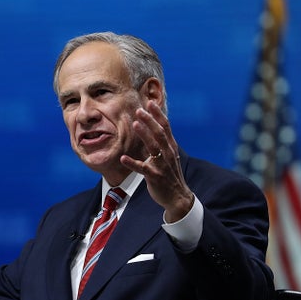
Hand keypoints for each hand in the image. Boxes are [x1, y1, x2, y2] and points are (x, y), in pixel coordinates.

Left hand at [120, 101, 194, 221]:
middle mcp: (168, 154)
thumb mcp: (169, 156)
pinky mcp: (154, 176)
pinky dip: (132, 163)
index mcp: (171, 147)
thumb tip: (155, 127)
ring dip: (144, 135)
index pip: (165, 127)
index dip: (158, 115)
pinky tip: (123, 158)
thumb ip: (163, 143)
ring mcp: (162, 165)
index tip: (149, 103)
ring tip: (135, 124)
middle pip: (159, 134)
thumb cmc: (170, 174)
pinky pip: (142, 168)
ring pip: (153, 147)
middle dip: (150, 121)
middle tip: (139, 110)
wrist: (177, 197)